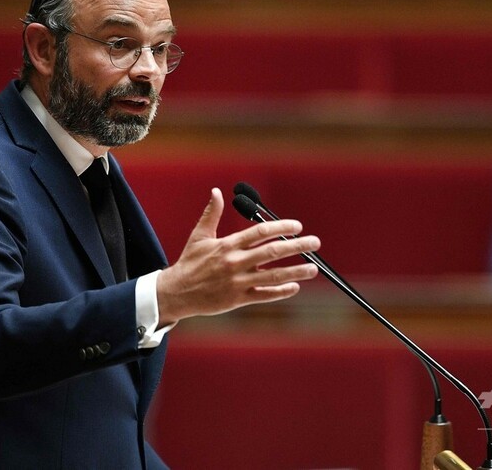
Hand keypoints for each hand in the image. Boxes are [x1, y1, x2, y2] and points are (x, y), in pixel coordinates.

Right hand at [156, 187, 319, 325]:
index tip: (297, 226)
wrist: (176, 292)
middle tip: (315, 243)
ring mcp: (238, 282)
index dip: (280, 228)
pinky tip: (295, 287)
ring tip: (314, 268)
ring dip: (296, 271)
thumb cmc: (189, 263)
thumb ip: (211, 214)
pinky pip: (264, 296)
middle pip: (272, 252)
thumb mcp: (199, 237)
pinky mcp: (238, 299)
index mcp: (228, 245)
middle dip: (297, 246)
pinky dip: (281, 292)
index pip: (260, 232)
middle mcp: (235, 263)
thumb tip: (216, 192)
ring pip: (273, 276)